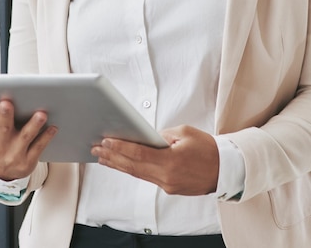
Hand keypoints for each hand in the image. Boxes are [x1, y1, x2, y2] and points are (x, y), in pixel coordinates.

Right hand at [0, 98, 57, 180]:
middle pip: (4, 129)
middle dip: (5, 116)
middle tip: (7, 103)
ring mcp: (13, 155)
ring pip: (24, 138)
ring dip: (33, 125)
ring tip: (41, 114)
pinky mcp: (27, 162)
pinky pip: (38, 148)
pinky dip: (46, 138)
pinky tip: (53, 127)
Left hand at [91, 125, 218, 195]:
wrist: (226, 170)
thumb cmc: (207, 148)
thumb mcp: (184, 132)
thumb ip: (162, 136)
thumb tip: (144, 137)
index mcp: (171, 161)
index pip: (138, 154)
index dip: (120, 147)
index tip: (105, 141)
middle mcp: (167, 177)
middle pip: (133, 166)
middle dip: (112, 156)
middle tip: (95, 148)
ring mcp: (167, 185)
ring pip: (137, 174)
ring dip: (118, 164)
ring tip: (102, 157)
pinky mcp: (169, 188)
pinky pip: (146, 177)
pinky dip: (132, 169)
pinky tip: (121, 164)